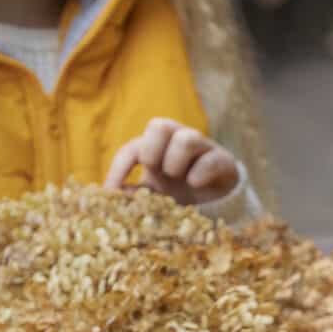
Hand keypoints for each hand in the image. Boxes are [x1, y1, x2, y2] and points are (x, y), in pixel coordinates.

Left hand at [105, 118, 241, 207]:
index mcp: (156, 151)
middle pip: (159, 125)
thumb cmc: (180, 197)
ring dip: (176, 161)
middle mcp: (177, 143)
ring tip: (180, 179)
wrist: (218, 206)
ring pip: (187, 137)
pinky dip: (200, 172)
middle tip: (155, 172)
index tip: (111, 190)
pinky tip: (195, 184)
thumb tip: (108, 198)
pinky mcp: (224, 161)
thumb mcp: (153, 198)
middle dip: (152, 151)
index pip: (132, 149)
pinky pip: (212, 159)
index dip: (119, 168)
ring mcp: (202, 150)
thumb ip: (133, 196)